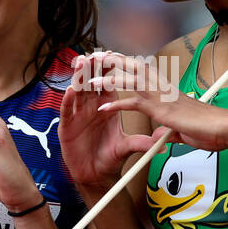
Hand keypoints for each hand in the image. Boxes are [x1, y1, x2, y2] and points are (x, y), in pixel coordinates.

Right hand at [61, 55, 163, 192]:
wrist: (95, 175)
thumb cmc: (109, 158)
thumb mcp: (126, 148)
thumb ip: (141, 142)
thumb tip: (161, 142)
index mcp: (106, 107)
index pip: (107, 83)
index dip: (108, 69)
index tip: (112, 54)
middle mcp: (90, 108)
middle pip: (90, 82)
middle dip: (91, 67)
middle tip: (94, 53)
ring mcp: (77, 116)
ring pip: (77, 92)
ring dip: (79, 77)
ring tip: (81, 64)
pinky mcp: (67, 127)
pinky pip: (66, 111)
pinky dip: (68, 101)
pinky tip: (70, 91)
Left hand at [82, 51, 227, 152]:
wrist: (224, 128)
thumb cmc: (209, 128)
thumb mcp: (183, 130)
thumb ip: (170, 131)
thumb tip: (164, 136)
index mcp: (166, 89)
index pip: (141, 70)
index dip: (124, 63)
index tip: (108, 58)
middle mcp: (163, 88)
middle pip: (133, 67)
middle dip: (112, 61)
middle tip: (93, 57)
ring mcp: (162, 97)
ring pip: (131, 80)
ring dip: (109, 79)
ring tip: (89, 80)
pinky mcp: (162, 109)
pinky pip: (135, 103)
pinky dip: (118, 104)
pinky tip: (103, 108)